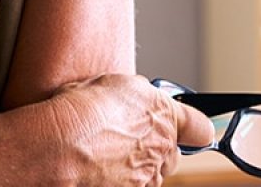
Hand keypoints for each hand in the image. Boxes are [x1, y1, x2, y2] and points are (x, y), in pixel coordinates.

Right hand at [51, 74, 213, 186]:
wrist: (61, 146)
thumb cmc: (80, 109)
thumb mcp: (113, 84)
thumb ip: (136, 94)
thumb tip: (135, 96)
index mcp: (163, 114)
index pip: (200, 128)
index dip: (192, 128)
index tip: (186, 127)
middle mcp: (162, 149)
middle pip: (172, 153)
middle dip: (156, 146)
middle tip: (126, 136)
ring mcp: (148, 177)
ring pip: (151, 172)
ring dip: (136, 164)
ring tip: (103, 152)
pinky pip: (132, 185)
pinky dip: (119, 179)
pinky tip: (97, 168)